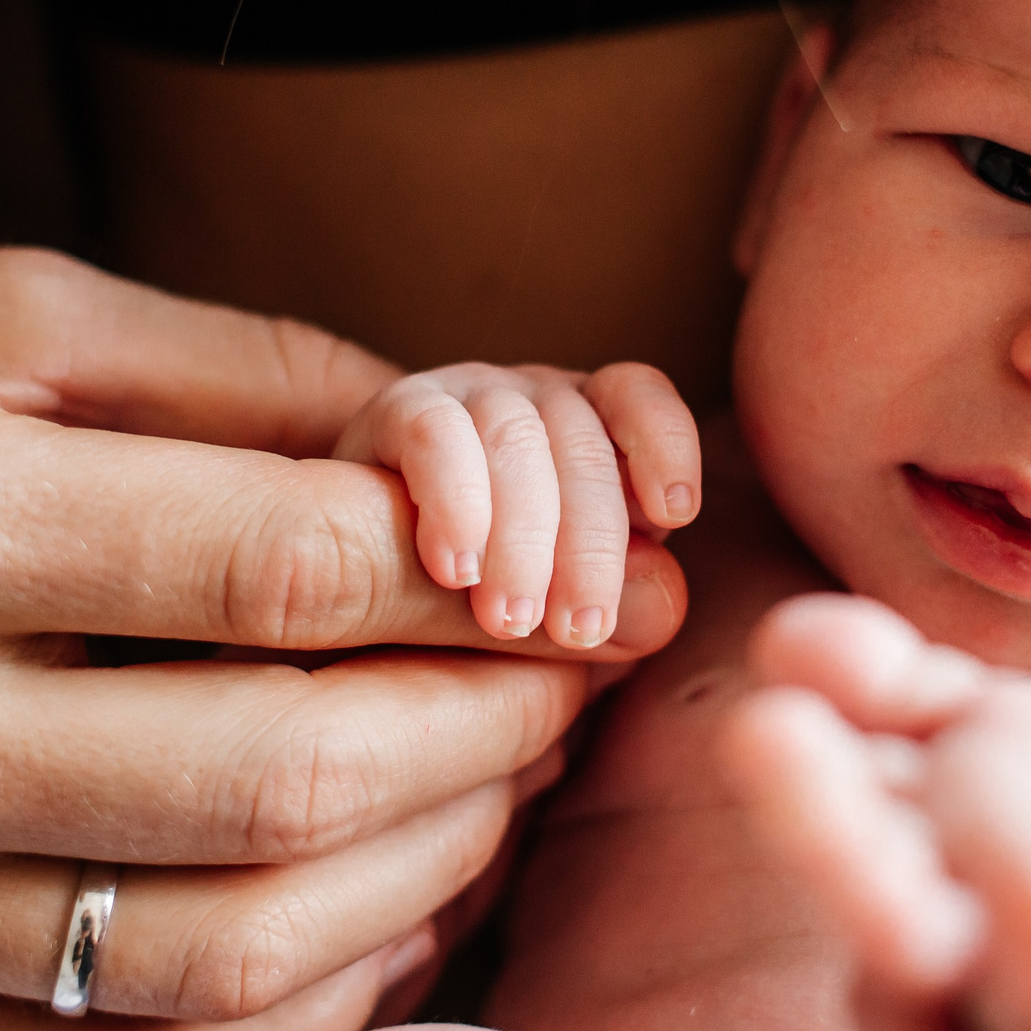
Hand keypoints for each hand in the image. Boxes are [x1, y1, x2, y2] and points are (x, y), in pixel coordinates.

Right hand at [0, 250, 683, 1030]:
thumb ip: (242, 377)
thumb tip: (474, 462)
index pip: (266, 567)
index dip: (471, 572)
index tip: (578, 565)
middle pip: (268, 778)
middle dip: (485, 729)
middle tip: (577, 678)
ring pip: (217, 953)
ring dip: (424, 877)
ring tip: (503, 786)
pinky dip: (297, 1012)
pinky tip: (380, 919)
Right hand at [333, 361, 700, 646]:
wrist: (357, 611)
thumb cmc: (474, 617)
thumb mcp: (554, 614)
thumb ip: (607, 607)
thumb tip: (664, 607)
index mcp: (580, 431)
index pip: (634, 399)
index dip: (662, 443)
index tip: (674, 514)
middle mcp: (525, 401)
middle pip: (583, 438)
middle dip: (591, 540)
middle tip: (580, 631)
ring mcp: (460, 402)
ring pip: (517, 437)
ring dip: (523, 534)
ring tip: (511, 618)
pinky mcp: (392, 418)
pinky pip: (436, 433)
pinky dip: (456, 499)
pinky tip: (457, 570)